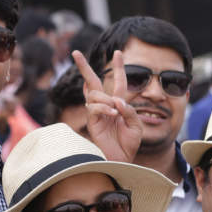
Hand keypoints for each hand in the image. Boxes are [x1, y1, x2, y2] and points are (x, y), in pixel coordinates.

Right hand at [72, 49, 142, 163]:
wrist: (122, 159)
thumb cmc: (129, 144)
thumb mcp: (136, 125)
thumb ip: (129, 111)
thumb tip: (116, 100)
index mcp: (119, 104)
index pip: (118, 82)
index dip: (119, 67)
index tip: (119, 52)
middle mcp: (106, 105)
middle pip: (94, 81)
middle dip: (84, 66)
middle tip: (75, 52)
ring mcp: (97, 113)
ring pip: (95, 93)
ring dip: (106, 99)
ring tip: (115, 112)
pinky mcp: (92, 122)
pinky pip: (93, 107)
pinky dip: (104, 107)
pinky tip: (112, 113)